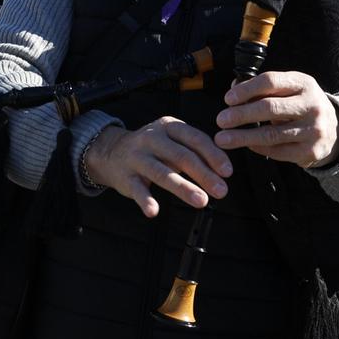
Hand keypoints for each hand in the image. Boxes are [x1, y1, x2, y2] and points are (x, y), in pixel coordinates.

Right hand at [82, 119, 231, 219]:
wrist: (110, 152)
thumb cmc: (152, 149)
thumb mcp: (172, 141)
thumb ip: (194, 152)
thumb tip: (222, 171)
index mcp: (168, 127)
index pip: (195, 139)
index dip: (213, 155)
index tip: (228, 172)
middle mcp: (152, 138)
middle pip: (181, 156)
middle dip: (204, 174)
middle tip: (221, 190)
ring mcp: (137, 157)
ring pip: (162, 172)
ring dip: (183, 188)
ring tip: (201, 201)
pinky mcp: (125, 176)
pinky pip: (137, 189)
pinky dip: (145, 200)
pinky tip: (154, 211)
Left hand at [212, 70, 338, 166]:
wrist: (334, 129)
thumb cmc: (300, 105)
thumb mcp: (289, 89)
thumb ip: (262, 89)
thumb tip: (233, 91)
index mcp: (304, 84)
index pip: (271, 82)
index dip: (247, 90)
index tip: (228, 99)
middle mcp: (312, 105)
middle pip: (270, 108)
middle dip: (241, 115)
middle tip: (220, 120)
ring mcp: (313, 130)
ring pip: (271, 134)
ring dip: (242, 137)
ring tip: (223, 139)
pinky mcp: (311, 150)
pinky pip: (277, 151)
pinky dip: (258, 148)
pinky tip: (246, 145)